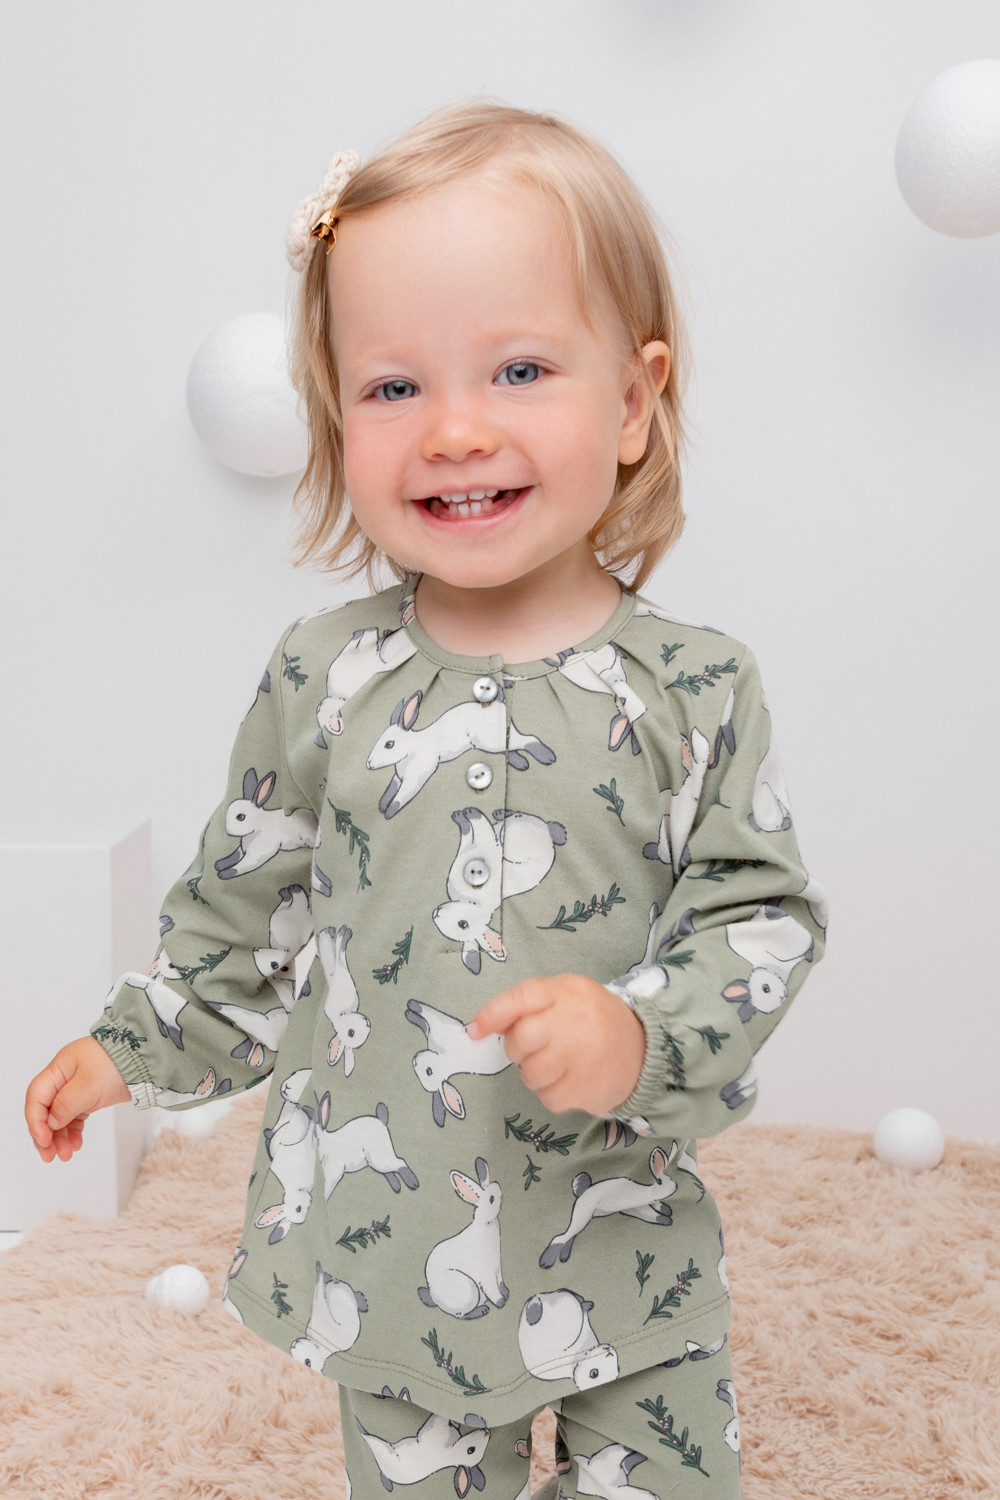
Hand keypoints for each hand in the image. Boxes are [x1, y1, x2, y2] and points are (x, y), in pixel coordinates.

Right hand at [24, 1037, 131, 1162]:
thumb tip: (50, 1123)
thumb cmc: (118, 1064)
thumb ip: (66, 1104)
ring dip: (60, 1136)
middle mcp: (64, 1077)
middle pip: (46, 1109)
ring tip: (66, 1155)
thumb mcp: (89, 1085)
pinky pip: (75, 1116)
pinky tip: (76, 1143)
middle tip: (49, 1156)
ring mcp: (77, 1087)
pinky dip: (73, 1130)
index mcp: (59, 1068)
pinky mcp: (90, 1095)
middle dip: (45, 1134)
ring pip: (60, 1116)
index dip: (35, 1121)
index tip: (43, 1141)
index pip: (37, 1097)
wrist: (146, 1058)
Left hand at [467, 973, 645, 1115]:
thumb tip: (483, 1024)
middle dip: (518, 1050)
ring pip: (531, 1075)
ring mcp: (582, 1057)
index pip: (521, 997)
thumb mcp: (567, 996)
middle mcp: (575, 1021)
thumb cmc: (593, 1020)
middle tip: (535, 1050)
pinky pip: (549, 1098)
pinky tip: (573, 1080)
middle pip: (520, 1040)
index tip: (475, 1031)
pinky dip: (554, 1093)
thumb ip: (529, 1004)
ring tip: (560, 1064)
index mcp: (567, 992)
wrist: (646, 1049)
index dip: (493, 1014)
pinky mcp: (587, 1088)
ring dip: (538, 1074)